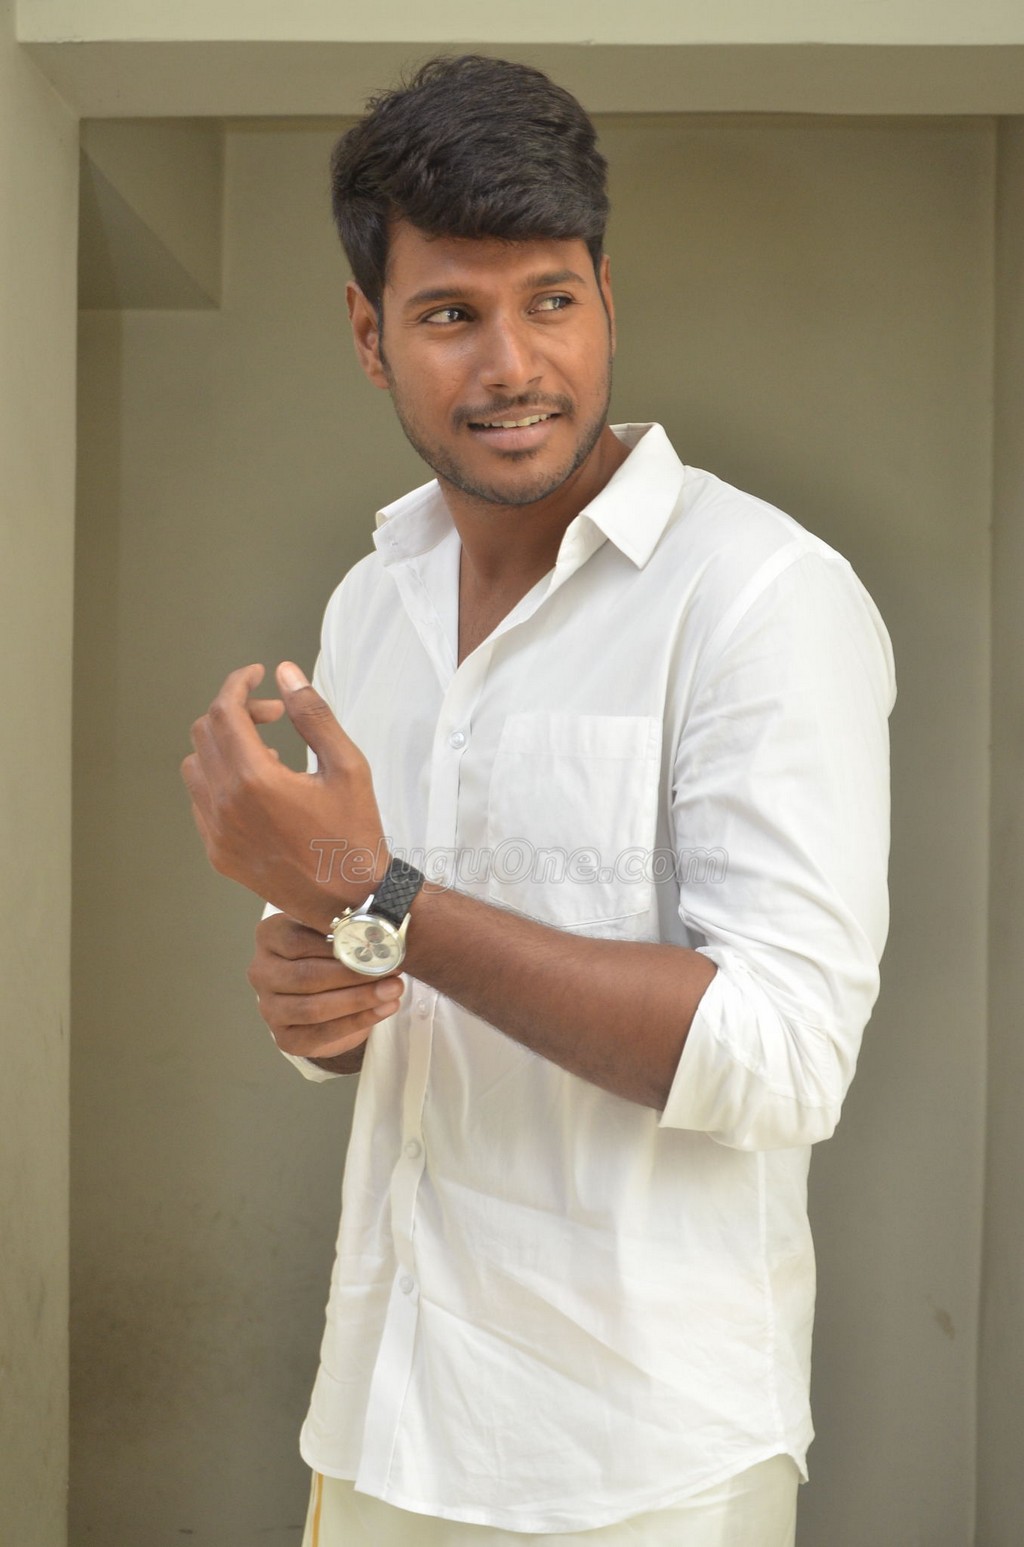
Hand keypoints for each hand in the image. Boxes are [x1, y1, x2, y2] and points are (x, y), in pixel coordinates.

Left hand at [182, 661, 387, 928]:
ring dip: (223, 747)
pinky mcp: (218, 853)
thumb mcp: (347, 766)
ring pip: (196, 767)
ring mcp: (216, 832)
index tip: (258, 675)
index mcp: (255, 779)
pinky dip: (220, 782)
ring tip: (266, 756)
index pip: (225, 711)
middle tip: (274, 716)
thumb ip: (313, 714)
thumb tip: (285, 673)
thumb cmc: (354, 831)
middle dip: (236, 712)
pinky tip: (257, 791)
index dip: (239, 684)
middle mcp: (225, 804)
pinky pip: (200, 802)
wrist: (350, 900)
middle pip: (205, 733)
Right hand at [248, 912, 403, 1061]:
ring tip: (392, 991)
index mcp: (269, 936)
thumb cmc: (329, 952)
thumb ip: (345, 928)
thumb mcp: (331, 930)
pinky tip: (383, 1009)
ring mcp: (269, 1008)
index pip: (297, 940)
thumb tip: (378, 933)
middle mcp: (261, 972)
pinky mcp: (285, 1037)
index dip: (338, 944)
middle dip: (354, 975)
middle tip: (392, 970)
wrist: (321, 993)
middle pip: (307, 976)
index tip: (376, 944)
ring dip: (358, 1000)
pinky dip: (357, 1021)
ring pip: (313, 1008)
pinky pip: (322, 1033)